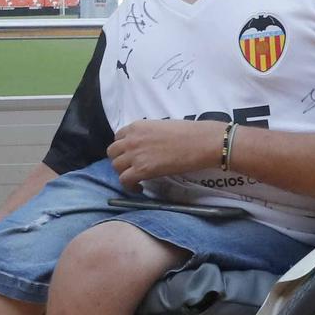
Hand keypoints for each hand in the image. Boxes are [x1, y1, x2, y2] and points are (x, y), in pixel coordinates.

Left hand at [107, 119, 222, 188]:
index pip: (118, 137)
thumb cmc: (189, 132)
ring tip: (135, 178)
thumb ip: (149, 134)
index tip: (131, 154)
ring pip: (116, 167)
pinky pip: (124, 180)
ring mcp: (135, 154)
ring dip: (124, 173)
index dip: (123, 147)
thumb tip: (149, 145)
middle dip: (120, 160)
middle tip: (131, 167)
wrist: (201, 142)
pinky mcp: (141, 170)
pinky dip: (129, 186)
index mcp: (137, 126)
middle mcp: (131, 139)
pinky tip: (139, 188)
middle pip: (113, 152)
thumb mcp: (162, 126)